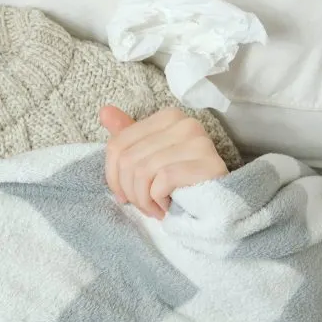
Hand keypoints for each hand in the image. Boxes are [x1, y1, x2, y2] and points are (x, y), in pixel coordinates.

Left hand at [100, 106, 226, 219]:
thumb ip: (127, 136)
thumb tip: (104, 111)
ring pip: (142, 171)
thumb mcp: (149, 159)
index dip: (113, 176)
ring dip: (144, 200)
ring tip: (155, 209)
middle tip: (143, 206)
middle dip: (130, 191)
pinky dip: (159, 201)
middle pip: (128, 159)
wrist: (217, 210)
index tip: (123, 194)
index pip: (118, 144)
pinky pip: (162, 181)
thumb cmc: (179, 184)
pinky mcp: (207, 164)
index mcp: (168, 117)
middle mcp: (185, 123)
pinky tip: (168, 208)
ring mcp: (198, 142)